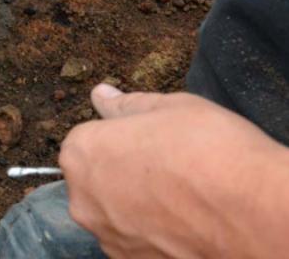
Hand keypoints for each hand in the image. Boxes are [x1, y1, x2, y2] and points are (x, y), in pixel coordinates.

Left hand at [60, 84, 288, 257]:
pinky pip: (133, 240)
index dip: (122, 137)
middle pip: (95, 178)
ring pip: (113, 212)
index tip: (151, 141)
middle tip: (167, 167)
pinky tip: (183, 223)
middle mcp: (82, 198)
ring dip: (135, 204)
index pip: (88, 139)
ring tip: (180, 197)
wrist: (253, 214)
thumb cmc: (209, 151)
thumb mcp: (169, 108)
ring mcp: (106, 236)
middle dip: (121, 171)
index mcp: (82, 152)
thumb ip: (126, 105)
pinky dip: (151, 232)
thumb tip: (101, 95)